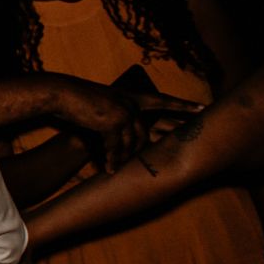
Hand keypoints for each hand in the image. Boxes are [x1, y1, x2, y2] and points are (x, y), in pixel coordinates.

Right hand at [55, 78, 200, 172]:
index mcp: (131, 96)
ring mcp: (124, 112)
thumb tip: (119, 134)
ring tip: (116, 169)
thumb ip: (114, 117)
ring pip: (131, 144)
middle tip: (171, 159)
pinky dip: (111, 160)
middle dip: (155, 148)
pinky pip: (116, 147)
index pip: (162, 100)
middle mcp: (132, 103)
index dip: (183, 105)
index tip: (203, 107)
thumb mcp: (100, 105)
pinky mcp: (113, 122)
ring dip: (123, 159)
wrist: (60, 94)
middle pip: (147, 132)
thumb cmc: (76, 99)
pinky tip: (108, 169)